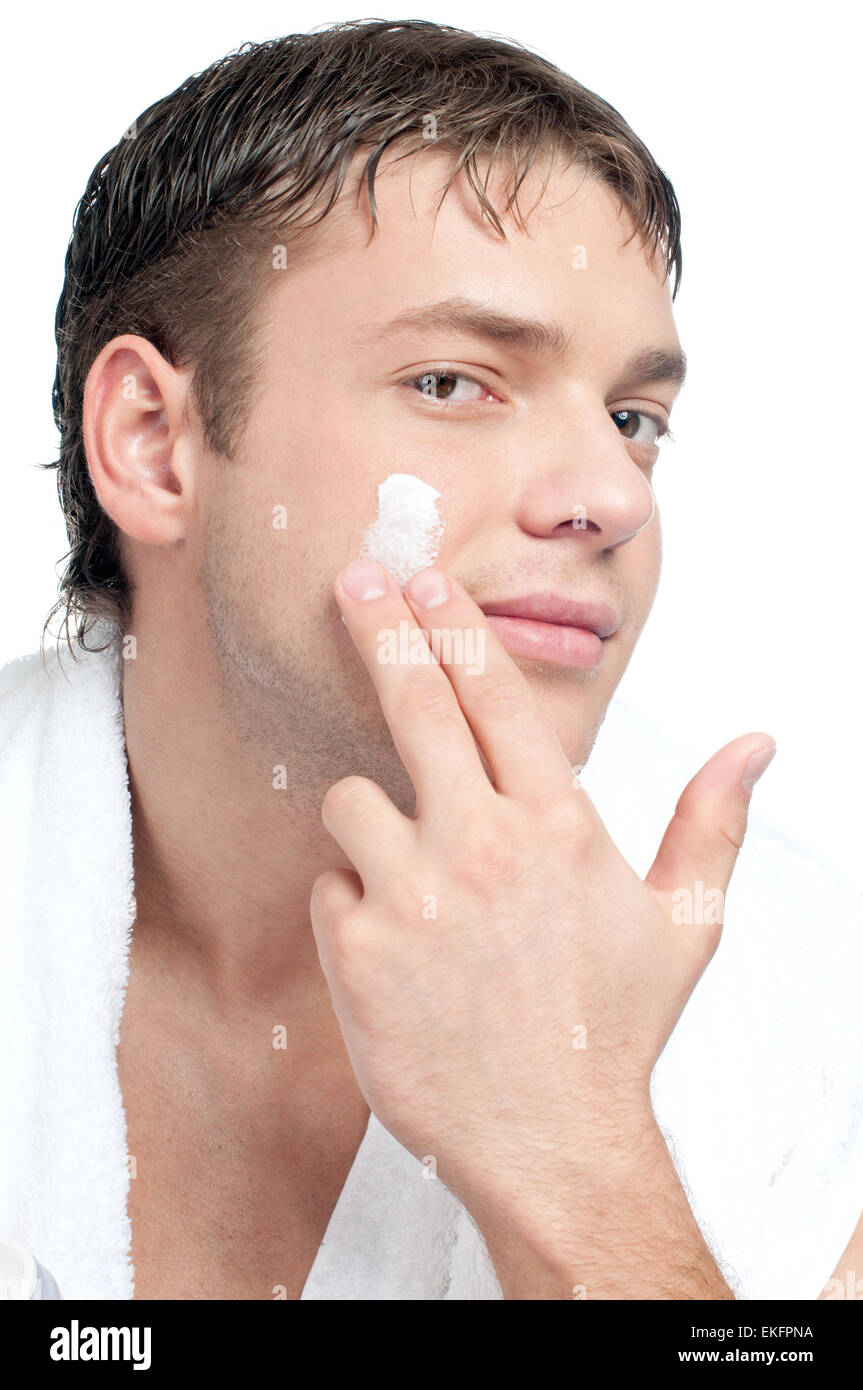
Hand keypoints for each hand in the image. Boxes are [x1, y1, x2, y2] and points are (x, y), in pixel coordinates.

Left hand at [311, 559, 773, 1277]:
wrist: (551, 1142)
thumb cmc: (612, 1032)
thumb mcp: (683, 924)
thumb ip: (711, 822)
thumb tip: (754, 746)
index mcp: (558, 827)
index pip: (497, 697)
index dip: (456, 629)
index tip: (427, 581)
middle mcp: (482, 846)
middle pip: (415, 704)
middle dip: (382, 628)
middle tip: (353, 581)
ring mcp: (412, 896)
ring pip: (351, 800)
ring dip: (371, 821)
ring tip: (411, 873)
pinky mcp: (356, 949)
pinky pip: (330, 886)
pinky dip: (352, 904)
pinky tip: (395, 948)